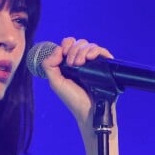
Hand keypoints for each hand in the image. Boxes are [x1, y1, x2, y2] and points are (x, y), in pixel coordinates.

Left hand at [41, 37, 119, 154]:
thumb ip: (49, 66)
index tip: (64, 52)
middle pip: (79, 43)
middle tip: (72, 63)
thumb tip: (56, 49)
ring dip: (83, 51)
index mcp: (70, 64)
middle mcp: (83, 62)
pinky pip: (102, 51)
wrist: (88, 111)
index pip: (69, 44)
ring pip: (90, 46)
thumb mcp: (55, 83)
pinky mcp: (105, 66)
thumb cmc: (72, 99)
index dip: (66, 44)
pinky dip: (96, 51)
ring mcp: (94, 64)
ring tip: (80, 64)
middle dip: (74, 50)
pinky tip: (90, 58)